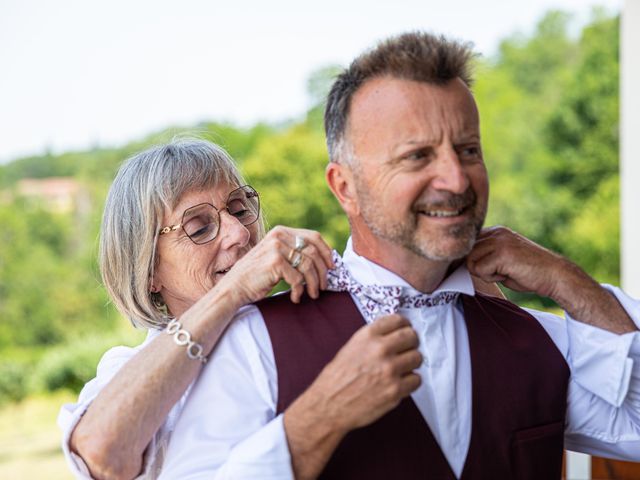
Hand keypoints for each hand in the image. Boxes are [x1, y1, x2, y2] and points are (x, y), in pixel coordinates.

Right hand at [220, 226, 333, 305]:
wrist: (235, 287)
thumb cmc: (258, 276)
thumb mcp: (277, 257)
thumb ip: (294, 253)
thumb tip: (325, 260)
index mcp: (281, 231)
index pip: (313, 236)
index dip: (326, 252)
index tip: (332, 267)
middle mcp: (279, 235)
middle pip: (313, 251)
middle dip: (322, 271)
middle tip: (323, 286)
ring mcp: (276, 247)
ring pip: (308, 265)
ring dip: (314, 283)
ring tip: (313, 295)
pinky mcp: (275, 262)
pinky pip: (298, 278)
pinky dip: (300, 291)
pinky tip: (295, 298)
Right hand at [287, 314, 421, 433]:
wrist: (329, 405)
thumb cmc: (337, 378)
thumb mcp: (351, 347)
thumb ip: (373, 338)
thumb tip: (394, 334)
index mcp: (368, 336)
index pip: (398, 320)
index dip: (405, 325)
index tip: (406, 329)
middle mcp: (380, 349)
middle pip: (412, 337)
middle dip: (411, 343)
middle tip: (407, 349)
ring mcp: (390, 370)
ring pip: (417, 358)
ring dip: (411, 363)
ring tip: (401, 368)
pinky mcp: (395, 390)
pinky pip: (416, 380)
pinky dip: (410, 382)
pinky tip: (399, 382)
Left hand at [466, 226, 565, 297]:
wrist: (556, 275)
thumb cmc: (529, 272)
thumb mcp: (502, 260)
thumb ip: (484, 257)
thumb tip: (460, 263)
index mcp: (496, 231)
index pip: (468, 244)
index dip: (474, 260)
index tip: (489, 268)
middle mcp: (497, 232)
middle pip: (466, 253)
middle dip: (478, 267)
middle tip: (499, 272)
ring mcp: (499, 240)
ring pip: (470, 261)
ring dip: (484, 273)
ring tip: (504, 272)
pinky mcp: (502, 252)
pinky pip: (480, 269)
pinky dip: (491, 277)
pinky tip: (508, 274)